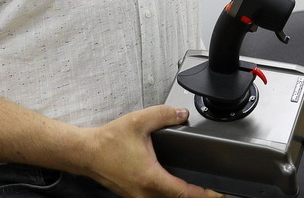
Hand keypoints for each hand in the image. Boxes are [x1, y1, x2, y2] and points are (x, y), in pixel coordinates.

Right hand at [80, 105, 220, 197]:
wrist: (85, 153)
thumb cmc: (107, 142)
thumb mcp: (138, 121)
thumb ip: (164, 115)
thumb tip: (182, 114)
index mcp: (150, 178)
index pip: (184, 193)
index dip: (204, 195)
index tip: (218, 195)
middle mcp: (144, 192)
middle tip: (214, 193)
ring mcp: (137, 196)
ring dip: (182, 197)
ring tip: (199, 192)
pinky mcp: (133, 194)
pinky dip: (169, 195)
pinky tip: (176, 189)